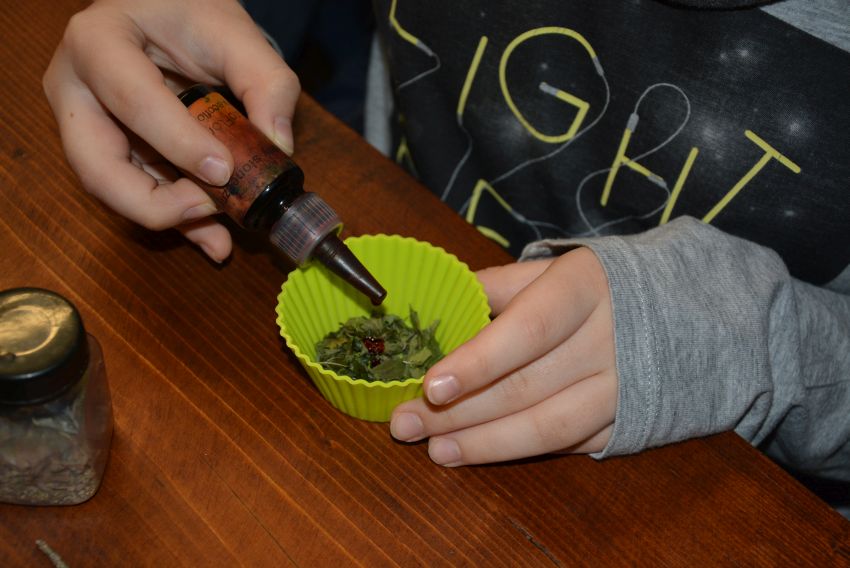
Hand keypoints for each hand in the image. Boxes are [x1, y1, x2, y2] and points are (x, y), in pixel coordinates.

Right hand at [43, 0, 299, 260]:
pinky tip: (213, 239)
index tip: (226, 170)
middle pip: (97, 167)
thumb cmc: (189, 13)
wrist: (162, 11)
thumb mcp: (233, 32)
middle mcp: (74, 90)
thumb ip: (266, 81)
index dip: (177, 142)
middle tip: (211, 209)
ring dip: (170, 220)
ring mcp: (82, 126)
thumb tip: (278, 148)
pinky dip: (176, 220)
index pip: (132, 99)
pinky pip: (136, 194)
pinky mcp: (106, 152)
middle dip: (155, 202)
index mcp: (98, 43)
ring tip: (221, 238)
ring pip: (113, 192)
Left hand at [389, 247, 617, 464]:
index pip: (528, 331)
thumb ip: (494, 287)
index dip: (479, 362)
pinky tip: (482, 453)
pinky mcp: (629, 422)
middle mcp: (609, 341)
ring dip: (486, 444)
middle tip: (406, 424)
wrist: (685, 309)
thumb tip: (432, 307)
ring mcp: (624, 389)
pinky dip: (522, 451)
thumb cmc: (596, 288)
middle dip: (459, 412)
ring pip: (549, 427)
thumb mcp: (551, 270)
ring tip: (436, 451)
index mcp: (583, 289)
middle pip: (526, 386)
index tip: (432, 386)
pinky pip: (569, 444)